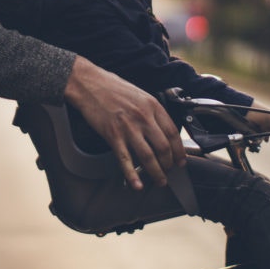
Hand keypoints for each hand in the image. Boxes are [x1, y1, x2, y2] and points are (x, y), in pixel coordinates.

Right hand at [64, 57, 185, 189]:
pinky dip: (132, 175)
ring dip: (156, 173)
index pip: (173, 133)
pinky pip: (125, 160)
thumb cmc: (112, 87)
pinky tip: (137, 185)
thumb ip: (151, 111)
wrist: (89, 84)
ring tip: (159, 181)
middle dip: (168, 164)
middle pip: (163, 148)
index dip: (179, 150)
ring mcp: (128, 128)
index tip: (180, 160)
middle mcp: (143, 118)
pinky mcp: (113, 136)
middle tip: (169, 172)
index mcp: (152, 106)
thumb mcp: (139, 94)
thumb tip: (161, 129)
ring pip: (148, 157)